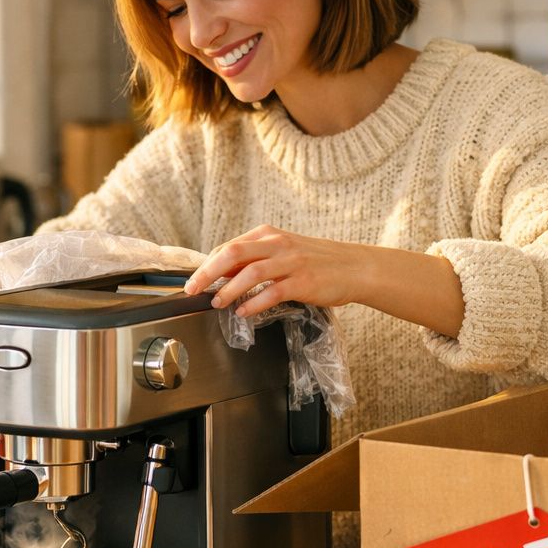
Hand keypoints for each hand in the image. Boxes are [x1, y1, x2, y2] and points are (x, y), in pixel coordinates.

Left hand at [182, 225, 367, 317]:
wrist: (354, 267)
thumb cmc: (315, 261)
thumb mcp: (283, 251)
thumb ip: (255, 258)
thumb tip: (221, 274)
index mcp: (268, 235)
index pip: (228, 247)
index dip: (207, 265)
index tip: (193, 281)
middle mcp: (277, 244)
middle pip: (233, 254)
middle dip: (208, 273)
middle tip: (192, 290)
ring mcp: (291, 262)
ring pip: (251, 272)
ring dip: (229, 289)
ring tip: (217, 303)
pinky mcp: (304, 282)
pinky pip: (273, 292)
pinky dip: (254, 303)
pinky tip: (244, 312)